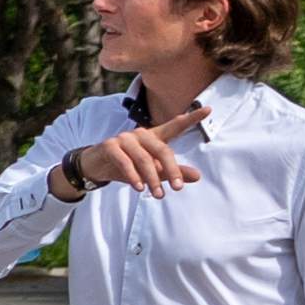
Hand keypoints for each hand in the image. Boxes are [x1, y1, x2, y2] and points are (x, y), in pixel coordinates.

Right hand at [56, 101, 207, 201]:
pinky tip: (139, 188)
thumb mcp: (152, 171)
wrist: (95, 166)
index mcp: (153, 137)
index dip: (191, 118)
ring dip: (152, 179)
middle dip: (172, 170)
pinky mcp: (109, 146)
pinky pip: (125, 162)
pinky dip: (133, 176)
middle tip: (178, 188)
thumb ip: (174, 172)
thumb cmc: (127, 166)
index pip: (174, 126)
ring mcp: (124, 138)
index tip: (209, 109)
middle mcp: (140, 134)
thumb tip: (198, 176)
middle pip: (162, 150)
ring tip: (158, 195)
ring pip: (144, 159)